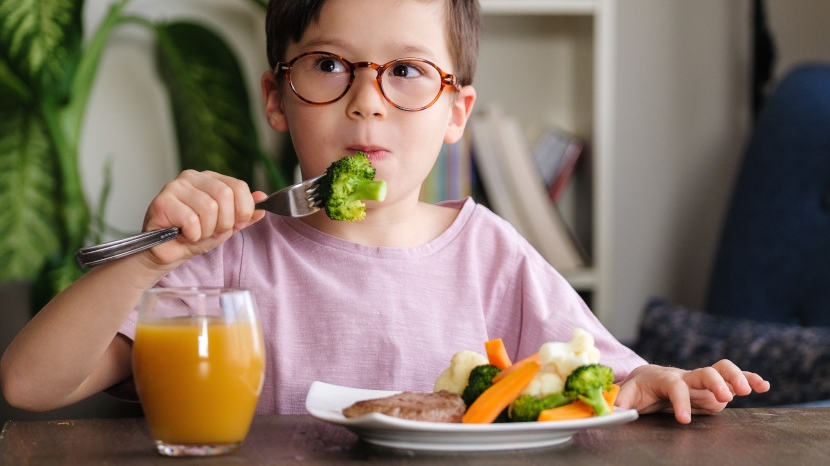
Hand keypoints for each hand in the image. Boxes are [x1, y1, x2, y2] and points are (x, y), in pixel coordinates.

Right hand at [141, 170, 266, 265]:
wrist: (166, 253)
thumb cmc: (193, 237)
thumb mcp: (225, 227)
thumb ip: (244, 214)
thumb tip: (262, 199)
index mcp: (210, 179)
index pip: (239, 186)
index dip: (243, 210)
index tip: (236, 225)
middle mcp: (193, 177)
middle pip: (225, 196)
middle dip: (224, 223)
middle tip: (211, 232)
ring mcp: (176, 186)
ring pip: (209, 208)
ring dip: (206, 231)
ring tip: (194, 233)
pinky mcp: (162, 201)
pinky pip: (191, 220)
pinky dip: (191, 235)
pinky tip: (182, 235)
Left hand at [615, 360, 770, 423]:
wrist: (648, 378)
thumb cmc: (638, 388)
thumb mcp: (626, 396)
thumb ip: (620, 403)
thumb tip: (613, 413)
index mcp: (664, 378)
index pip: (675, 386)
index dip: (680, 402)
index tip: (684, 420)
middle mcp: (686, 375)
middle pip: (705, 371)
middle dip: (716, 382)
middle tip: (725, 397)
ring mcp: (701, 379)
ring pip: (722, 370)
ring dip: (736, 377)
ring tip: (749, 390)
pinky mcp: (713, 385)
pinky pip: (733, 378)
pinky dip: (749, 379)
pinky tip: (764, 386)